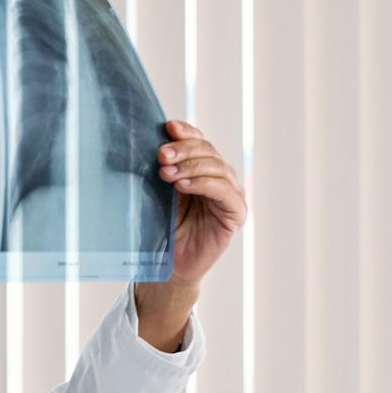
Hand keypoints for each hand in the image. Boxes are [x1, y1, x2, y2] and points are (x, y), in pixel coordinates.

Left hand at [157, 119, 246, 284]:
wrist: (169, 264)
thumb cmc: (163, 228)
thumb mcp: (160, 192)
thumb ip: (164, 167)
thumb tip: (155, 140)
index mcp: (203, 168)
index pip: (200, 142)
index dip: (187, 132)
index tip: (168, 128)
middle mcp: (220, 177)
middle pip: (208, 151)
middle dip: (184, 150)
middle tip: (162, 155)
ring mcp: (231, 194)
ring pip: (217, 167)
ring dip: (190, 166)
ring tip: (166, 172)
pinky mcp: (236, 212)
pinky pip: (223, 190)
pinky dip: (202, 183)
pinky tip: (182, 185)